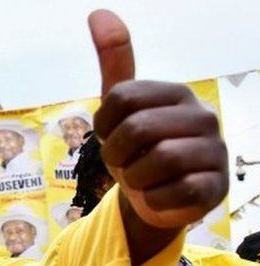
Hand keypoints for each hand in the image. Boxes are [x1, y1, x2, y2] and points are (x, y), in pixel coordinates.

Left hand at [90, 10, 227, 228]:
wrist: (155, 199)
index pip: (121, 96)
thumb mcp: (120, 108)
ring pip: (159, 160)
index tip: (110, 136)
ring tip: (142, 179)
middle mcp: (202, 117)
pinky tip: (159, 195)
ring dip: (135, 178)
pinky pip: (173, 193)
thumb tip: (98, 13)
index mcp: (176, 94)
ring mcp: (214, 152)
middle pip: (137, 129)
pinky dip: (154, 199)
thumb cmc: (137, 150)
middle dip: (117, 154)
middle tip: (124, 162)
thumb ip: (114, 62)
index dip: (103, 125)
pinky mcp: (215, 187)